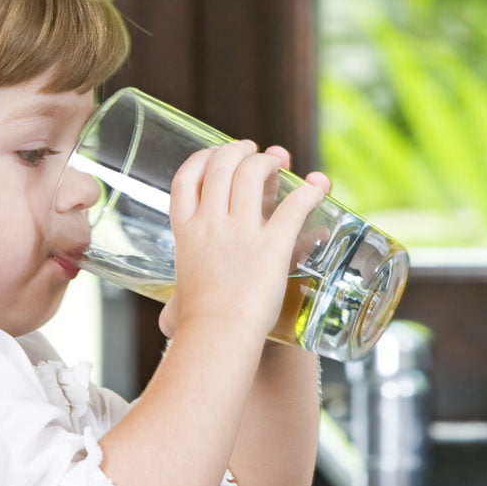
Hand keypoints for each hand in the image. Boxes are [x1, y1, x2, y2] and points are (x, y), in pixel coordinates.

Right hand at [158, 141, 328, 340]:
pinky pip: (294, 207)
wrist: (219, 335)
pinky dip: (310, 192)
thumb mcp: (177, 303)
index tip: (213, 155)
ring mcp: (241, 231)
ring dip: (267, 161)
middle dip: (237, 150)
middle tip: (252, 151)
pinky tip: (318, 188)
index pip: (185, 180)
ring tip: (277, 160)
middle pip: (220, 166)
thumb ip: (175, 306)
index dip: (201, 159)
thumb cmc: (198, 325)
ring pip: (252, 174)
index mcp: (186, 232)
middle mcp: (211, 223)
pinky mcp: (273, 245)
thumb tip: (168, 323)